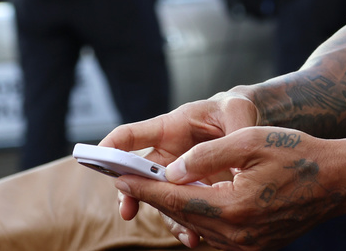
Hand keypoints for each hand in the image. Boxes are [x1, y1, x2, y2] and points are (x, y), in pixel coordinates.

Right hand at [100, 91, 259, 221]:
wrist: (247, 127)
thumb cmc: (234, 111)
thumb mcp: (237, 112)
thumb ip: (232, 129)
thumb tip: (223, 156)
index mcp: (170, 128)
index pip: (133, 135)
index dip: (112, 144)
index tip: (98, 156)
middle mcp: (168, 153)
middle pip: (137, 173)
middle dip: (129, 192)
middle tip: (127, 210)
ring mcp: (177, 174)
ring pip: (158, 197)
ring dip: (163, 215)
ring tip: (182, 232)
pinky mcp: (191, 190)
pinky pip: (179, 208)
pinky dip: (184, 223)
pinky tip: (195, 235)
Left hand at [114, 127, 345, 249]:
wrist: (339, 179)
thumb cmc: (298, 152)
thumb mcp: (251, 140)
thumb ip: (207, 156)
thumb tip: (172, 170)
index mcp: (234, 208)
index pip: (175, 201)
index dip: (145, 188)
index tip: (119, 176)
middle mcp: (238, 235)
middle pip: (181, 220)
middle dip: (155, 199)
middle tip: (133, 180)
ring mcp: (248, 245)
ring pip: (196, 231)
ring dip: (176, 211)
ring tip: (159, 189)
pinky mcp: (256, 246)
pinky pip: (215, 237)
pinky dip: (198, 221)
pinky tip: (193, 202)